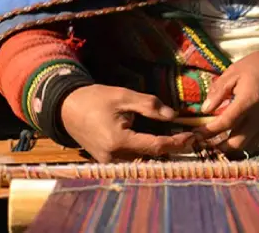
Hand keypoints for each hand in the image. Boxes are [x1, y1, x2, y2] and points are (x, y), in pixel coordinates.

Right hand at [61, 85, 194, 162]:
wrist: (66, 108)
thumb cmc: (94, 99)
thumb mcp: (124, 96)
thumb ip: (149, 105)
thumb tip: (173, 115)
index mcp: (118, 141)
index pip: (155, 146)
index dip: (176, 143)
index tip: (192, 136)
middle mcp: (114, 157)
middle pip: (151, 157)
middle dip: (171, 149)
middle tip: (190, 138)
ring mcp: (109, 162)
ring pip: (142, 161)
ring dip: (160, 152)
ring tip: (178, 139)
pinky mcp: (106, 162)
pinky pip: (132, 159)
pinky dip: (146, 152)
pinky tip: (158, 142)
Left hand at [195, 45, 258, 152]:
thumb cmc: (257, 65)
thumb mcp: (234, 72)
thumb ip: (218, 91)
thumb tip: (205, 110)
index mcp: (248, 100)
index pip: (226, 123)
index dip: (209, 131)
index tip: (196, 134)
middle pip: (237, 143)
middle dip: (218, 146)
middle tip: (204, 143)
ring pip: (247, 146)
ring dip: (230, 148)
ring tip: (215, 143)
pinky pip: (255, 141)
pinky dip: (242, 143)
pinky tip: (231, 137)